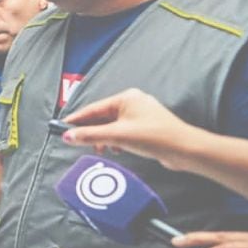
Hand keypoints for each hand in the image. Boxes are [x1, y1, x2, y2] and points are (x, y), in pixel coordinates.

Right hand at [61, 88, 199, 169]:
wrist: (185, 149)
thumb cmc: (156, 136)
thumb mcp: (117, 136)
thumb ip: (90, 135)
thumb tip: (68, 136)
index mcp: (126, 98)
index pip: (93, 108)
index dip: (76, 120)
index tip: (62, 128)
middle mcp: (133, 103)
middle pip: (102, 117)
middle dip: (91, 132)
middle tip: (80, 143)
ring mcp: (140, 115)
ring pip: (112, 126)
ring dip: (104, 138)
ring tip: (102, 149)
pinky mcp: (145, 127)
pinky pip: (122, 131)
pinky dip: (116, 141)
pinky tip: (117, 149)